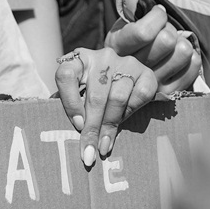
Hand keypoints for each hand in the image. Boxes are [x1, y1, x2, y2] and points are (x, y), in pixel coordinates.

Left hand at [55, 47, 158, 165]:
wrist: (125, 79)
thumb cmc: (93, 91)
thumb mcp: (77, 94)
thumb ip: (71, 107)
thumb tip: (62, 132)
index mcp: (78, 59)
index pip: (67, 75)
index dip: (70, 102)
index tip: (77, 125)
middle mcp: (102, 58)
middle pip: (95, 95)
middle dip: (92, 127)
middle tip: (90, 150)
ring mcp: (126, 63)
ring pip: (117, 98)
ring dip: (110, 125)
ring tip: (105, 145)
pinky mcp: (147, 73)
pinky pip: (140, 96)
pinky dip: (131, 112)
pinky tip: (123, 122)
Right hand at [104, 4, 200, 94]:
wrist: (121, 74)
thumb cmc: (127, 42)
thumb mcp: (122, 26)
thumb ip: (134, 16)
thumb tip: (160, 10)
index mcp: (115, 48)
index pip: (144, 32)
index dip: (157, 17)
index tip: (158, 13)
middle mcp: (131, 69)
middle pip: (167, 41)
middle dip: (169, 29)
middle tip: (164, 32)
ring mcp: (150, 84)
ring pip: (183, 53)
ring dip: (182, 42)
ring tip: (173, 45)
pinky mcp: (166, 94)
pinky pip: (192, 69)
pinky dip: (192, 58)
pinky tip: (181, 56)